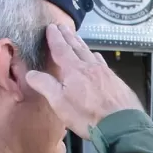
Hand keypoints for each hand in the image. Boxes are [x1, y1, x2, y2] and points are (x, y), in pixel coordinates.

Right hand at [25, 25, 144, 136]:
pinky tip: (97, 58)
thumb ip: (45, 85)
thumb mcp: (60, 102)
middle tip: (63, 27)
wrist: (122, 125)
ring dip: (82, 45)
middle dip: (69, 36)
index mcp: (75, 70)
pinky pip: (103, 63)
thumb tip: (30, 73)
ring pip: (91, 54)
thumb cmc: (88, 115)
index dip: (55, 38)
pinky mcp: (117, 82)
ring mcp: (106, 73)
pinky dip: (96, 57)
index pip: (61, 49)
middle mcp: (91, 67)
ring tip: (77, 39)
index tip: (51, 27)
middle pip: (77, 48)